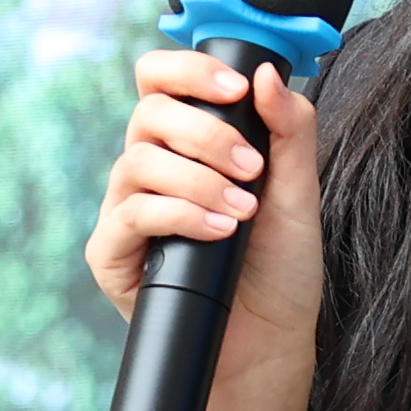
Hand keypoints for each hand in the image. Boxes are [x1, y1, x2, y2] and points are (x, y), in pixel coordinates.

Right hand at [86, 50, 323, 340]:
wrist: (269, 341)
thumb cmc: (279, 267)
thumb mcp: (299, 190)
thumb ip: (289, 128)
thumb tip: (265, 72)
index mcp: (185, 143)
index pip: (160, 80)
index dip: (188, 69)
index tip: (236, 88)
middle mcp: (149, 169)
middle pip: (149, 113)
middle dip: (207, 133)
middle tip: (253, 168)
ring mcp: (126, 210)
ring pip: (138, 162)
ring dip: (198, 180)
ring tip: (242, 210)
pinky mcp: (112, 254)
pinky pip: (130, 215)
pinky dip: (178, 215)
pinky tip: (217, 232)